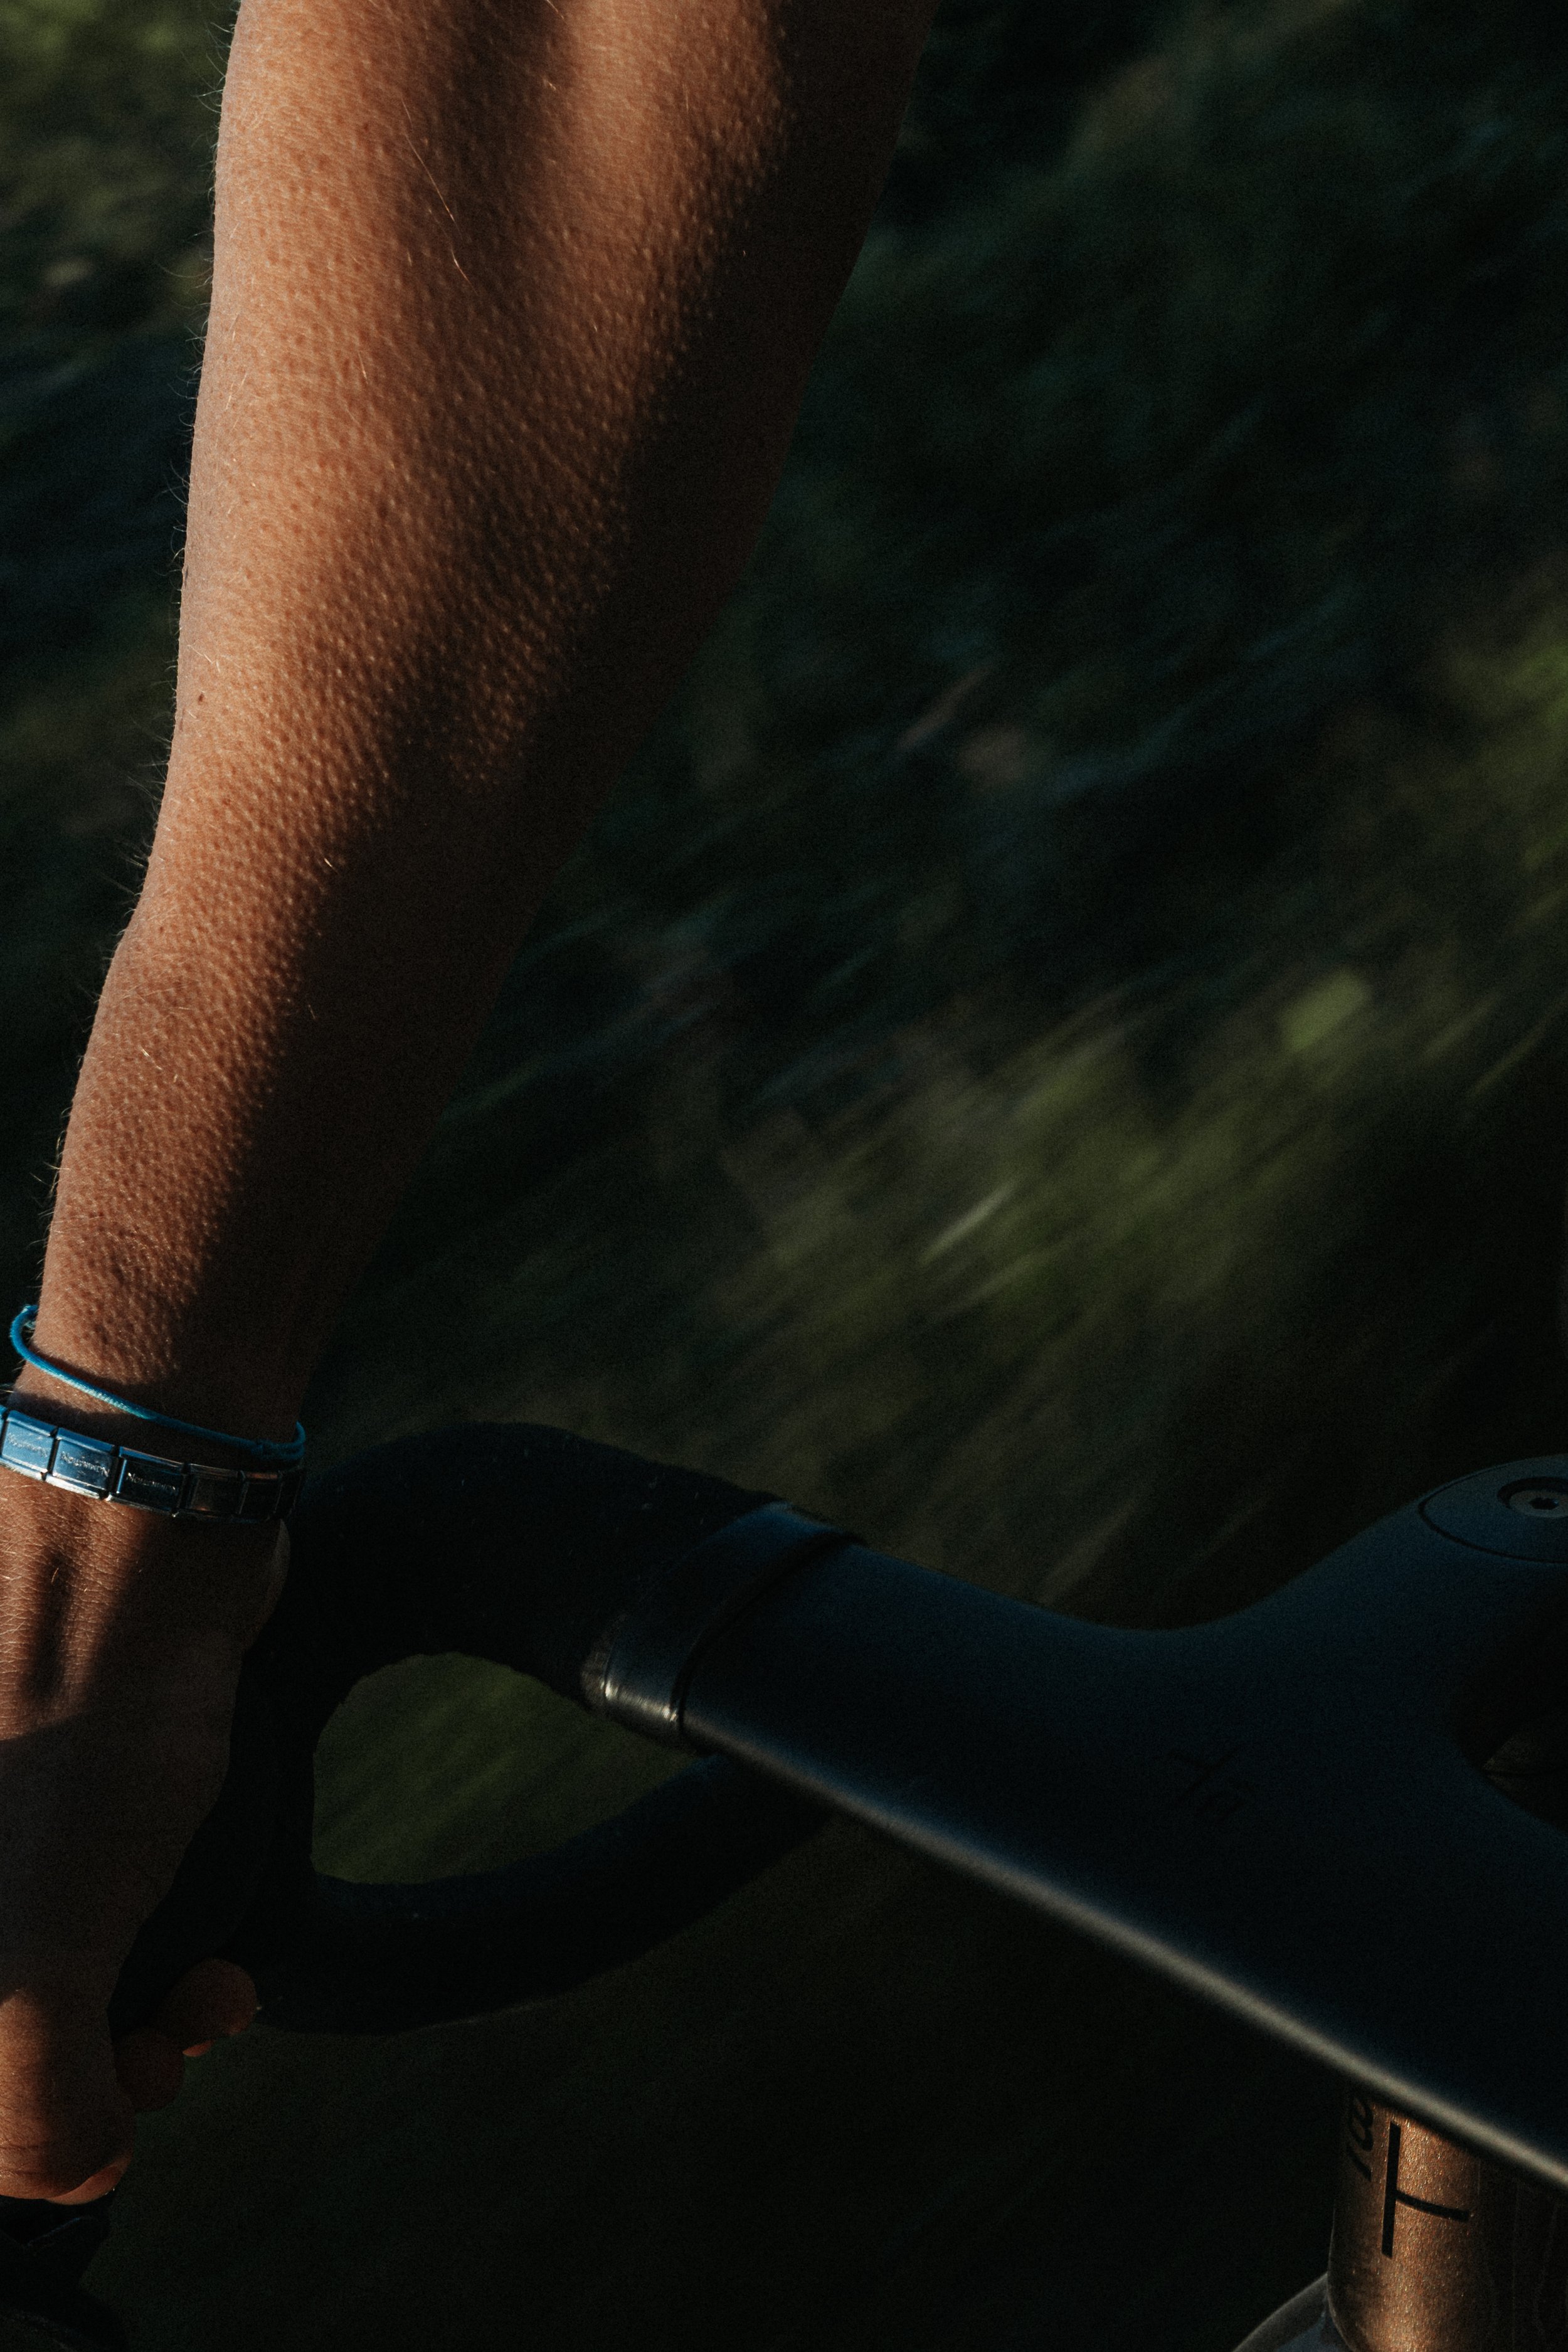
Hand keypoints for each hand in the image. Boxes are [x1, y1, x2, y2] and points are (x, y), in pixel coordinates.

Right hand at [0, 1471, 284, 2200]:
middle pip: (4, 2042)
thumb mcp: (39, 1947)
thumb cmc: (84, 1734)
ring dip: (140, 2032)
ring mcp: (9, 1831)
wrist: (148, 1547)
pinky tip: (226, 1970)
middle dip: (88, 2085)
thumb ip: (33, 2100)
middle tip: (163, 2067)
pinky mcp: (78, 1802)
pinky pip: (107, 1923)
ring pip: (62, 1984)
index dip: (12, 2136)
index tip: (92, 2132)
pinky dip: (165, 1964)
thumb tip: (80, 2181)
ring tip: (213, 2007)